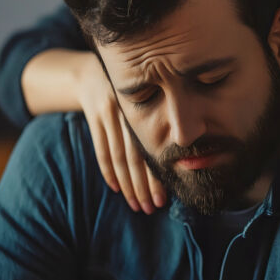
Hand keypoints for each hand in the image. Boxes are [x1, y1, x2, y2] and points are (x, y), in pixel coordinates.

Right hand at [74, 54, 165, 213]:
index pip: (151, 152)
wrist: (93, 71)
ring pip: (118, 157)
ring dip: (128, 184)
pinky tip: (117, 188)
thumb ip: (163, 124)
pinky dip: (109, 171)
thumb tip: (186, 160)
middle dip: (143, 186)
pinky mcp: (93, 117)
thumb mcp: (148, 100)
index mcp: (147, 111)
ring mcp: (108, 114)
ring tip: (136, 205)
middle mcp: (128, 112)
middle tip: (151, 208)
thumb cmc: (133, 91)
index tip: (164, 200)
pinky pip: (101, 150)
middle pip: (135, 158)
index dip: (156, 177)